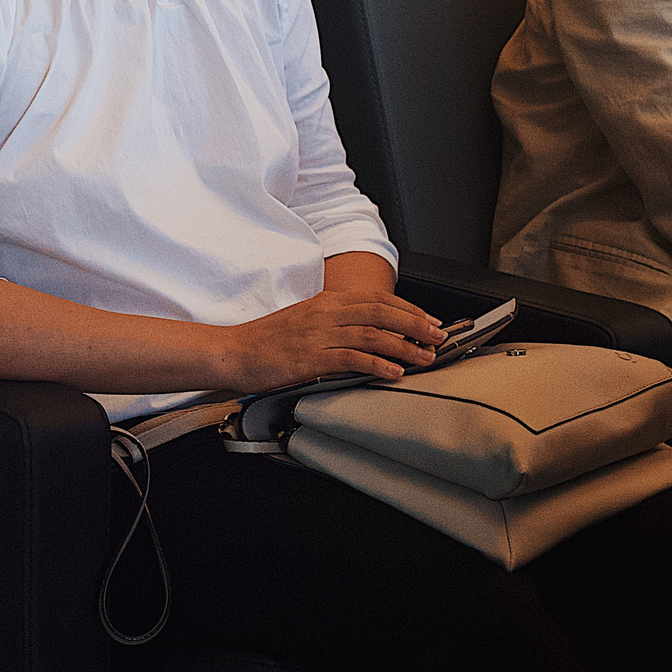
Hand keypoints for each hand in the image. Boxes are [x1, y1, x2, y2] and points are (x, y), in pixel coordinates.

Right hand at [221, 288, 446, 390]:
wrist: (234, 351)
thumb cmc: (267, 341)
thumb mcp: (304, 321)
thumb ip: (334, 322)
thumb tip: (368, 331)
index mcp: (325, 302)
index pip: (376, 298)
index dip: (407, 309)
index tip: (428, 320)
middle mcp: (325, 313)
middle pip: (380, 312)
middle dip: (414, 324)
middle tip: (437, 336)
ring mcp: (318, 335)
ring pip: (372, 334)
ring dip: (403, 346)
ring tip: (425, 357)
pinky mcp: (311, 358)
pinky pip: (352, 359)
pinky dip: (378, 365)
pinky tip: (394, 373)